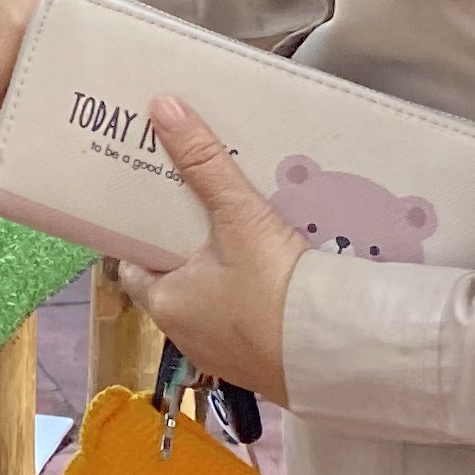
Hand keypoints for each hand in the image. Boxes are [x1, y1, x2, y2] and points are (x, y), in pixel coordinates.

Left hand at [110, 97, 303, 405]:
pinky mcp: (261, 367)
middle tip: (203, 208)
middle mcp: (186, 335)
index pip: (135, 265)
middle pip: (175, 281)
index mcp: (166, 303)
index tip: (155, 205)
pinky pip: (247, 324)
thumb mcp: (238, 217)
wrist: (339, 352)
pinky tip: (277, 275)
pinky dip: (254, 300)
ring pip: (212, 303)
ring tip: (243, 233)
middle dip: (188, 248)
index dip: (142, 234)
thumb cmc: (274, 287)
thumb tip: (162, 107)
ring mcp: (225, 355)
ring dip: (223, 275)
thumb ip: (203, 163)